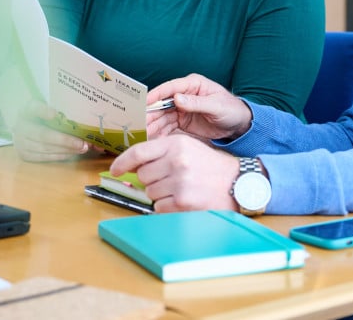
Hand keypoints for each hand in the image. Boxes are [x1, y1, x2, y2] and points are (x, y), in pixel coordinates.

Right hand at [10, 100, 104, 161]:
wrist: (26, 125)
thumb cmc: (42, 115)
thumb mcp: (48, 107)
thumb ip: (58, 110)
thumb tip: (68, 117)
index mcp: (26, 109)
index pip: (34, 108)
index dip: (44, 111)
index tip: (55, 114)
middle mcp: (20, 125)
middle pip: (43, 134)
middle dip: (64, 140)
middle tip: (82, 143)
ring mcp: (19, 142)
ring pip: (45, 148)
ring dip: (65, 150)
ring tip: (82, 149)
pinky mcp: (23, 154)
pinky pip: (43, 157)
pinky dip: (59, 156)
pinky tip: (72, 154)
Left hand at [111, 135, 239, 212]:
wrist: (237, 183)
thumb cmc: (211, 166)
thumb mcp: (188, 148)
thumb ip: (162, 153)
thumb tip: (133, 166)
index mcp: (176, 144)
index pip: (139, 152)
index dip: (122, 162)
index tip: (115, 169)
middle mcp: (177, 161)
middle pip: (143, 175)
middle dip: (151, 180)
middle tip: (169, 179)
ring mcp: (180, 183)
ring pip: (150, 192)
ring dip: (160, 194)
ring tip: (181, 189)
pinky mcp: (183, 202)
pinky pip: (159, 207)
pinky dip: (167, 206)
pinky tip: (183, 200)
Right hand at [145, 74, 252, 140]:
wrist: (239, 124)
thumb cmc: (231, 109)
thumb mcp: (216, 105)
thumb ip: (197, 103)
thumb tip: (177, 98)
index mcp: (192, 85)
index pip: (170, 88)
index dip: (156, 95)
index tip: (145, 103)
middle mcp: (184, 96)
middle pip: (162, 104)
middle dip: (151, 114)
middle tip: (141, 124)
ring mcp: (181, 109)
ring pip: (162, 117)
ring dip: (152, 125)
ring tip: (143, 135)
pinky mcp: (182, 122)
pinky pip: (167, 127)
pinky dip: (160, 133)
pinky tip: (153, 140)